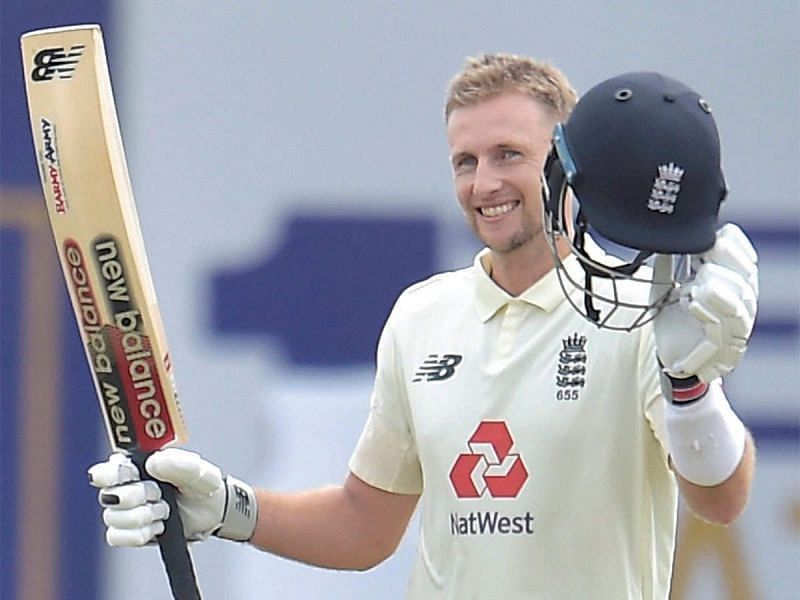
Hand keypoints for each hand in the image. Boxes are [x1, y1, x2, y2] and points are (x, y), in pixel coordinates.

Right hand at [88, 449, 256, 546]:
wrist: (211, 512)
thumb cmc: (199, 485)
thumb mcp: (195, 470)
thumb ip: (177, 463)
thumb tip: (152, 463)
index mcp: (134, 465)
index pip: (104, 470)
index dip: (110, 474)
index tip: (131, 476)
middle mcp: (123, 487)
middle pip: (111, 496)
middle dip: (141, 496)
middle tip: (160, 493)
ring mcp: (123, 511)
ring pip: (114, 518)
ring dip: (144, 516)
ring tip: (164, 509)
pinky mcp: (127, 533)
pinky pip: (117, 537)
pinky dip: (141, 533)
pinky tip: (158, 526)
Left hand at [651, 223, 757, 382]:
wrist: (671, 354)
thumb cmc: (674, 317)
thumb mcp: (665, 284)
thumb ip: (666, 263)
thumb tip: (661, 237)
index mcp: (734, 282)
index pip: (745, 257)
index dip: (733, 244)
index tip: (713, 236)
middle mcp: (743, 303)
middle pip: (744, 278)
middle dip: (720, 264)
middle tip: (698, 261)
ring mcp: (736, 327)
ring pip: (737, 304)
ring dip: (714, 290)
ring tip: (693, 287)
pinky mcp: (722, 349)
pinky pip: (719, 331)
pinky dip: (704, 313)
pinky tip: (691, 301)